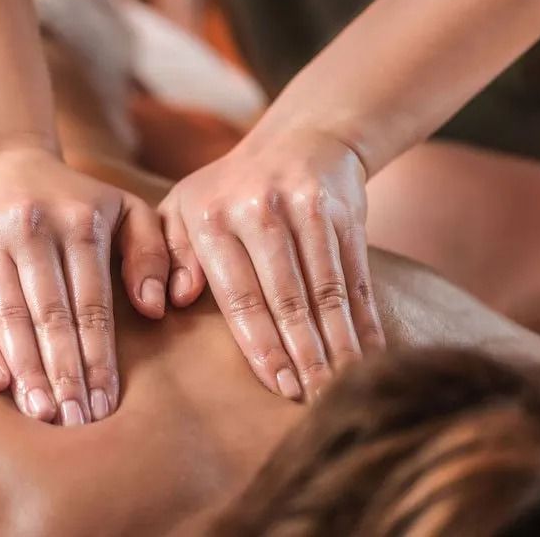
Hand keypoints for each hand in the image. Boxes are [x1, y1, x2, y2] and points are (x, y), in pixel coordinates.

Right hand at [0, 149, 168, 423]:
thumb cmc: (70, 198)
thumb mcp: (123, 207)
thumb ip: (152, 250)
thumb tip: (155, 308)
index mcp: (80, 223)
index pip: (92, 304)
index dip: (99, 357)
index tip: (107, 402)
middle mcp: (32, 230)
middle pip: (52, 316)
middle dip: (67, 373)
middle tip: (76, 420)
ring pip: (11, 317)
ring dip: (28, 370)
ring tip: (44, 412)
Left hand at [158, 129, 384, 400]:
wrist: (303, 138)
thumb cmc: (230, 189)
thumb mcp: (184, 207)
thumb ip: (170, 253)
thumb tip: (172, 301)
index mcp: (212, 216)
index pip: (239, 295)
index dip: (261, 345)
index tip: (276, 386)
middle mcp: (260, 209)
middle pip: (287, 298)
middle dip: (303, 355)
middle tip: (314, 400)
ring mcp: (308, 208)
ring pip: (327, 291)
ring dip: (338, 344)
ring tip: (341, 387)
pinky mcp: (346, 213)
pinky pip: (356, 276)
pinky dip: (364, 319)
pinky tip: (369, 353)